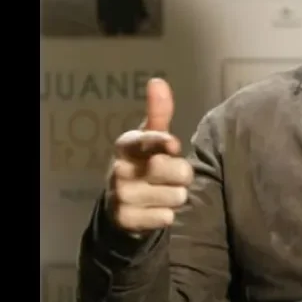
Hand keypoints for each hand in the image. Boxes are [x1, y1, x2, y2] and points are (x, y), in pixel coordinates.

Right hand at [106, 78, 193, 234]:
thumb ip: (159, 111)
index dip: (162, 143)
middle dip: (182, 174)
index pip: (148, 141)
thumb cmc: (143, 162)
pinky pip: (167, 217)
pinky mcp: (125, 220)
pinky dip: (166, 215)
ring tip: (159, 192)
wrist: (120, 204)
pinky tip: (152, 210)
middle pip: (176, 171)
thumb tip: (157, 81)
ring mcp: (120, 196)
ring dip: (175, 196)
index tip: (173, 145)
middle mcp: (119, 169)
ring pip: (176, 196)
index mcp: (126, 145)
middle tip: (170, 175)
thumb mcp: (150, 136)